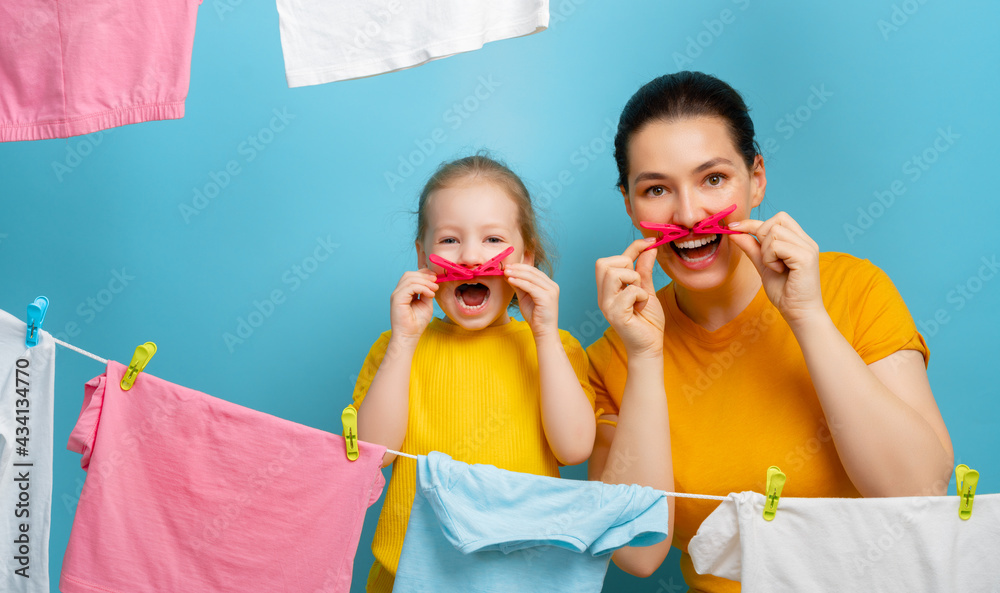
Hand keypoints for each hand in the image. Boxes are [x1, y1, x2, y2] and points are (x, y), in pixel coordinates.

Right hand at [389, 269, 437, 340]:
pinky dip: (422, 288)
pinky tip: (430, 294)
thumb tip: (432, 283)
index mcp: (404, 292)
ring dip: (425, 282)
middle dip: (425, 276)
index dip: (424, 274)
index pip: (411, 276)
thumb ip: (427, 292)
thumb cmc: (417, 323)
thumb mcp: (426, 304)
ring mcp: (396, 295)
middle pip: (409, 274)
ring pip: (410, 278)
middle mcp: (399, 292)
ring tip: (434, 289)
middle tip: (436, 282)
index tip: (435, 277)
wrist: (409, 336)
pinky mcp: (397, 299)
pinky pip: (410, 287)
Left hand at [504, 264, 559, 337]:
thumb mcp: (525, 297)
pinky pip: (530, 287)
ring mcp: (551, 291)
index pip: (534, 271)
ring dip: (516, 273)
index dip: (520, 267)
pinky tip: (510, 280)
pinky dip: (519, 282)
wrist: (543, 331)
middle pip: (533, 272)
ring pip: (531, 278)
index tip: (508, 265)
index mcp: (549, 284)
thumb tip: (508, 275)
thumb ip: (519, 286)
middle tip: (505, 267)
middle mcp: (552, 286)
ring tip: (505, 272)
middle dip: (517, 268)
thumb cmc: (535, 316)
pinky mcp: (547, 297)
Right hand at [595, 238, 664, 358]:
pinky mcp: (615, 315)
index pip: (612, 259)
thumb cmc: (647, 321)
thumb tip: (649, 247)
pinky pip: (628, 292)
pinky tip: (641, 306)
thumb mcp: (647, 289)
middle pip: (603, 263)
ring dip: (633, 279)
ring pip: (613, 274)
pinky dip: (641, 295)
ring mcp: (607, 305)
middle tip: (638, 280)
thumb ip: (644, 269)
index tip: (650, 242)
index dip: (632, 247)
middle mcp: (603, 296)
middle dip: (626, 265)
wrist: (650, 345)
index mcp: (608, 289)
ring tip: (640, 293)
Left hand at [728, 212, 824, 325]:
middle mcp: (806, 241)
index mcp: (799, 241)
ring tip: (775, 267)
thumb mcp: (763, 265)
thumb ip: (752, 248)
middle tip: (767, 258)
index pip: (777, 219)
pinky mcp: (806, 257)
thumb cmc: (784, 292)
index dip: (753, 222)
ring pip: (774, 232)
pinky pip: (776, 246)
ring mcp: (808, 248)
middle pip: (777, 219)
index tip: (734, 227)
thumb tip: (735, 232)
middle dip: (762, 236)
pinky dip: (770, 258)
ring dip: (766, 251)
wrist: (798, 313)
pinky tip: (779, 271)